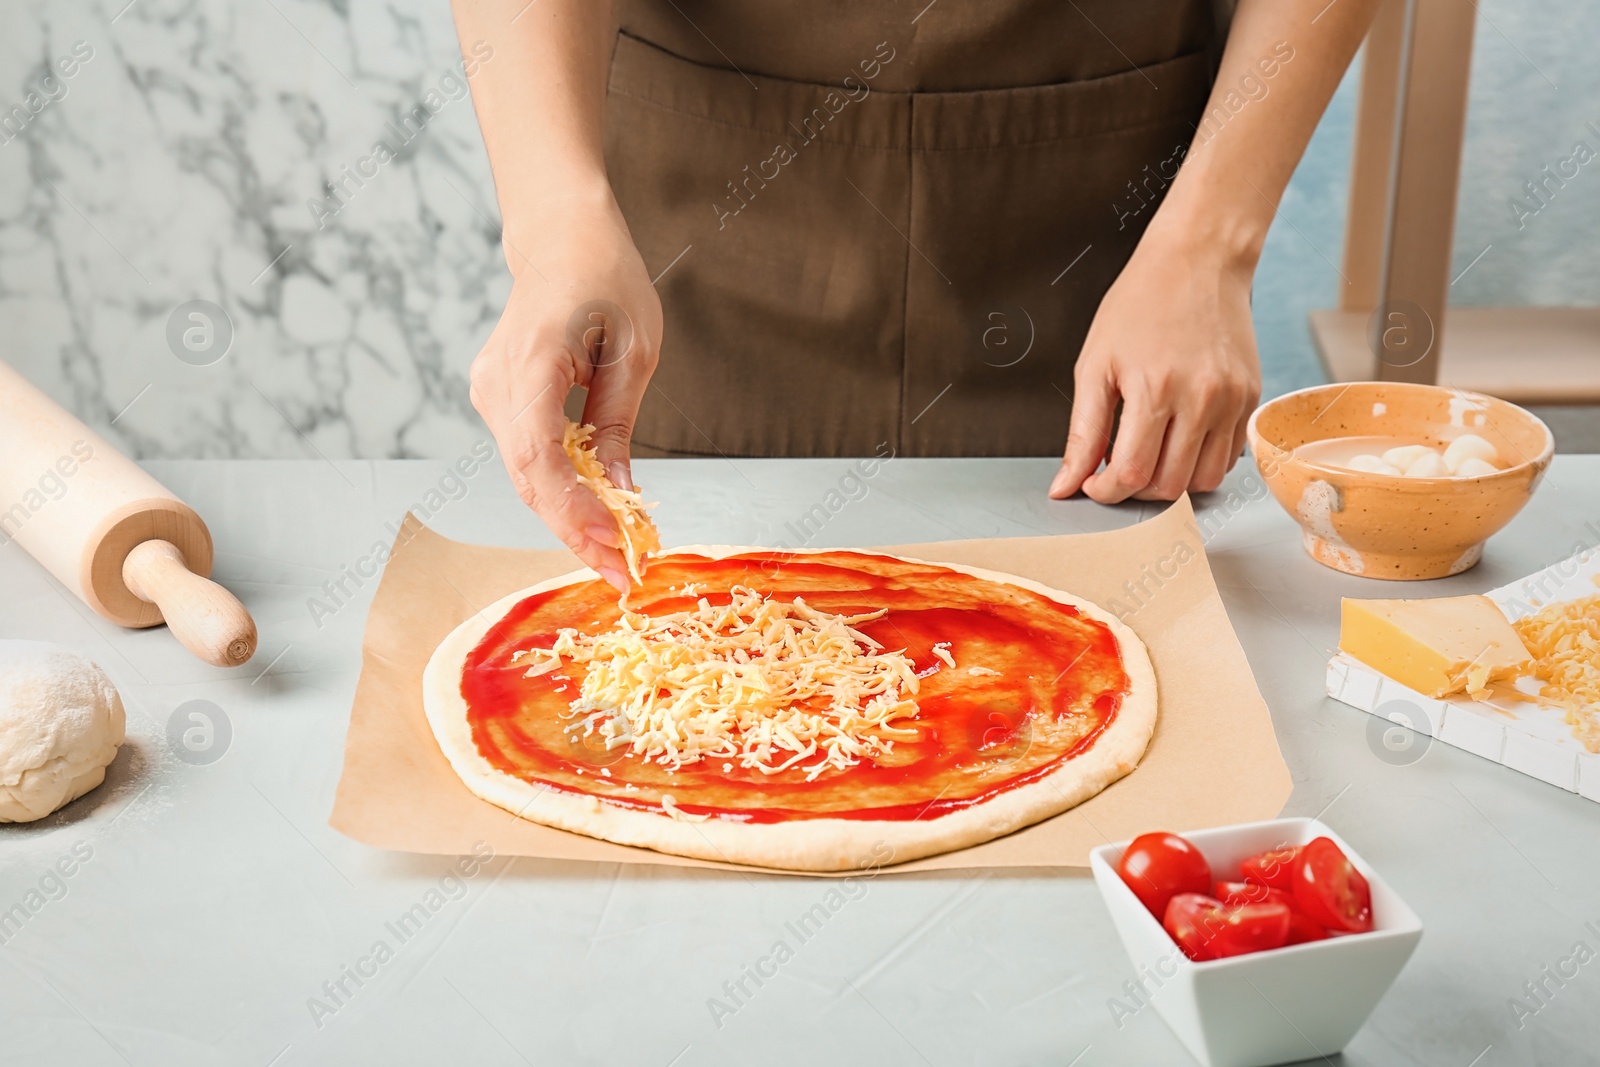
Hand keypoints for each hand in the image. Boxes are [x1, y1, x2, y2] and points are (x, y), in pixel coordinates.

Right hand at [469, 191, 662, 589]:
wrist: (562, 238)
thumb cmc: (605, 279)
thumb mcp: (634, 352)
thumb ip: (618, 426)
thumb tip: (621, 494)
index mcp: (531, 360)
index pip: (539, 454)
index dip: (572, 510)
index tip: (612, 547)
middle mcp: (497, 383)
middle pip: (528, 478)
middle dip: (574, 531)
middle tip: (620, 573)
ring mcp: (491, 393)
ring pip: (526, 475)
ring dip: (568, 517)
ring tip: (615, 553)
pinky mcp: (499, 400)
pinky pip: (528, 458)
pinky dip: (560, 490)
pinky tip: (595, 515)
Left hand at [1049, 231, 1260, 503]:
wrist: (1197, 260)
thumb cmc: (1139, 305)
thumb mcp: (1095, 365)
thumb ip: (1082, 433)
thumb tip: (1065, 485)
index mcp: (1154, 389)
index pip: (1132, 474)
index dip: (1107, 492)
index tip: (1094, 485)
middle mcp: (1201, 399)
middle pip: (1169, 485)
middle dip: (1135, 491)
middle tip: (1117, 468)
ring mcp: (1232, 401)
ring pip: (1204, 481)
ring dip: (1171, 482)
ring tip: (1149, 456)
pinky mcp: (1250, 399)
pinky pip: (1228, 456)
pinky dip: (1200, 462)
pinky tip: (1179, 439)